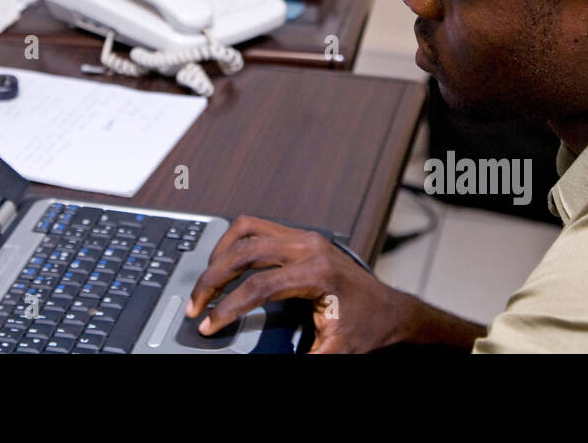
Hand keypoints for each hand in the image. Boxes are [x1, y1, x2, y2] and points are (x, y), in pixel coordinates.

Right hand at [186, 215, 411, 353]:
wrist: (391, 312)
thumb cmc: (368, 328)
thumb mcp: (335, 351)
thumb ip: (302, 359)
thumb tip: (265, 360)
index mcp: (316, 273)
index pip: (258, 286)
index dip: (227, 308)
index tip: (209, 325)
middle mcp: (308, 247)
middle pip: (244, 252)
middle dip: (213, 278)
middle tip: (196, 304)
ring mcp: (305, 237)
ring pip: (247, 229)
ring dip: (220, 253)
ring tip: (206, 281)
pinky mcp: (301, 237)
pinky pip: (257, 226)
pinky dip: (234, 241)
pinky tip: (226, 261)